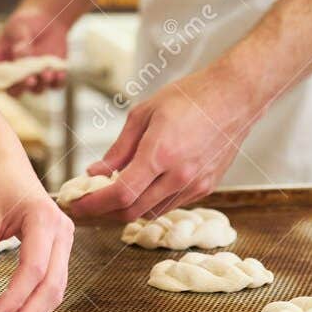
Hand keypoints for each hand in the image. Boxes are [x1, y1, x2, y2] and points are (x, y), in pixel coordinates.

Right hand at [0, 6, 68, 94]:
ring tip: (47, 73)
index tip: (8, 78)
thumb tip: (21, 52)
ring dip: (41, 84)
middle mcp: (16, 74)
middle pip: (14, 90)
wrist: (48, 20)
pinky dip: (57, 82)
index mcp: (1, 62)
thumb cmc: (27, 22)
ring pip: (36, 90)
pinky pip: (55, 85)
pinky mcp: (51, 76)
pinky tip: (59, 74)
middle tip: (29, 80)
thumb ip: (19, 40)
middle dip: (22, 87)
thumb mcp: (19, 26)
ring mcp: (34, 77)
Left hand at [0, 155, 73, 311]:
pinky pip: (53, 285)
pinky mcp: (62, 252)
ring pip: (57, 290)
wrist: (10, 169)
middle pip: (52, 285)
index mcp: (44, 218)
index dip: (15, 298)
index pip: (34, 268)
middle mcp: (63, 232)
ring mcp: (67, 243)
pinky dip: (36, 305)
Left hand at [69, 58, 264, 222]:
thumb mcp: (144, 113)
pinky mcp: (206, 188)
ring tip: (110, 196)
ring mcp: (195, 185)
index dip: (93, 205)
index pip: (120, 194)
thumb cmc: (189, 97)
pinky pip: (171, 205)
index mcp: (159, 154)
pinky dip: (150, 203)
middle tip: (87, 205)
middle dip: (104, 213)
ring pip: (151, 212)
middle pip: (132, 212)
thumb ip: (119, 149)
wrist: (234, 98)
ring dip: (127, 210)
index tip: (76, 205)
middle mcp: (178, 176)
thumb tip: (95, 172)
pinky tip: (142, 189)